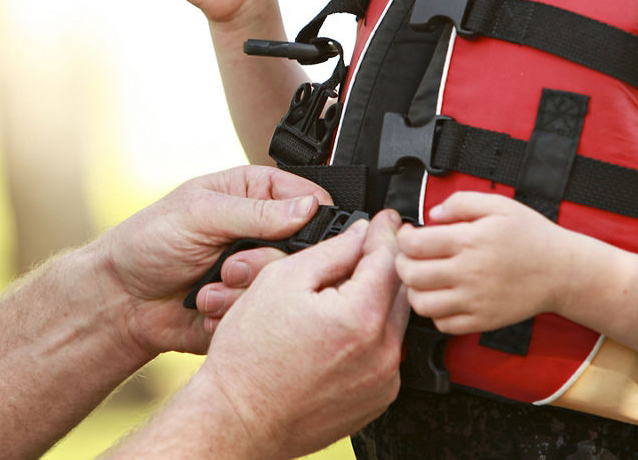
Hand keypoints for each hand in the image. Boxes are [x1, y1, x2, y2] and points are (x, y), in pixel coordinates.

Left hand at [93, 165, 332, 357]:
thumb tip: (308, 207)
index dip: (311, 217)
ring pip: (287, 286)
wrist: (123, 300)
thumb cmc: (150, 242)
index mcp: (255, 195)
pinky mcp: (251, 307)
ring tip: (209, 288)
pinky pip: (266, 315)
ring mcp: (259, 272)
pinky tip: (206, 307)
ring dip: (244, 291)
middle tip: (230, 266)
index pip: (308, 198)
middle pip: (304, 249)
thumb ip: (255, 212)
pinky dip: (234, 313)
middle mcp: (263, 233)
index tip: (298, 235)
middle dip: (264, 263)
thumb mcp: (199, 214)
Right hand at [188, 212, 408, 458]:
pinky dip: (371, 335)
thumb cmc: (249, 358)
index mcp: (361, 317)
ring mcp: (383, 380)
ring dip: (376, 300)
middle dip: (382, 264)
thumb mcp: (281, 281)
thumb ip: (330, 252)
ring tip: (339, 295)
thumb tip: (360, 235)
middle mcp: (382, 352)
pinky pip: (385, 354)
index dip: (386, 231)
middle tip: (362, 249)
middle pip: (398, 290)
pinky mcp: (377, 399)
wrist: (239, 418)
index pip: (389, 258)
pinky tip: (337, 332)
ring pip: (394, 322)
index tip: (384, 219)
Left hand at [396, 192, 574, 333]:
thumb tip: (433, 213)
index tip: (408, 234)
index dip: (402, 237)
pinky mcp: (482, 321)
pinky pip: (443, 325)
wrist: (562, 271)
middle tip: (410, 256)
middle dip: (402, 262)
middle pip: (411, 275)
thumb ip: (461, 202)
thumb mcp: (499, 204)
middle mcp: (468, 273)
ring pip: (421, 304)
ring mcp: (474, 301)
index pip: (413, 244)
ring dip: (414, 290)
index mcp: (469, 241)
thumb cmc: (532, 237)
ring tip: (424, 278)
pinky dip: (435, 313)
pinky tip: (443, 297)